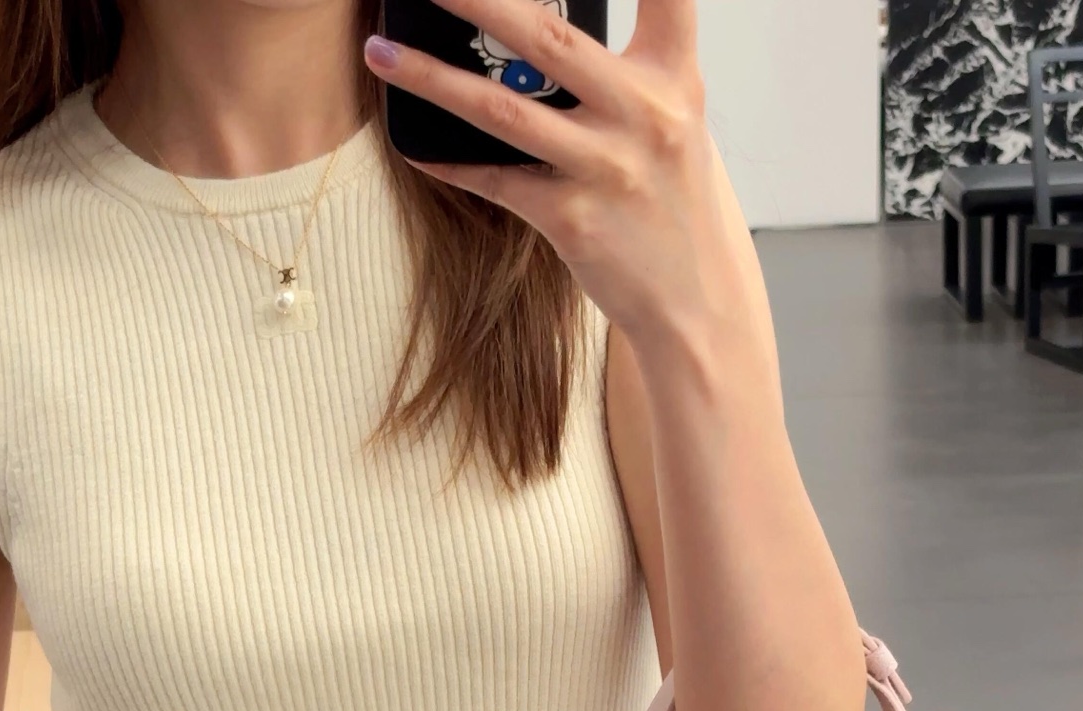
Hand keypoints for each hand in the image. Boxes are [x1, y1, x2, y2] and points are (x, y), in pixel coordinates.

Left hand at [364, 0, 731, 341]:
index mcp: (674, 81)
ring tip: (381, 53)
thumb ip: (626, 82)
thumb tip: (547, 45)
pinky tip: (415, 143)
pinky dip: (449, 161)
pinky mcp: (571, 221)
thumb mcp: (677, 130)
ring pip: (502, 109)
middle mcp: (642, 117)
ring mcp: (605, 169)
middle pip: (547, 37)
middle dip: (477, 1)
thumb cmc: (682, 212)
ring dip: (432, 78)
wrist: (700, 309)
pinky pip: (496, 180)